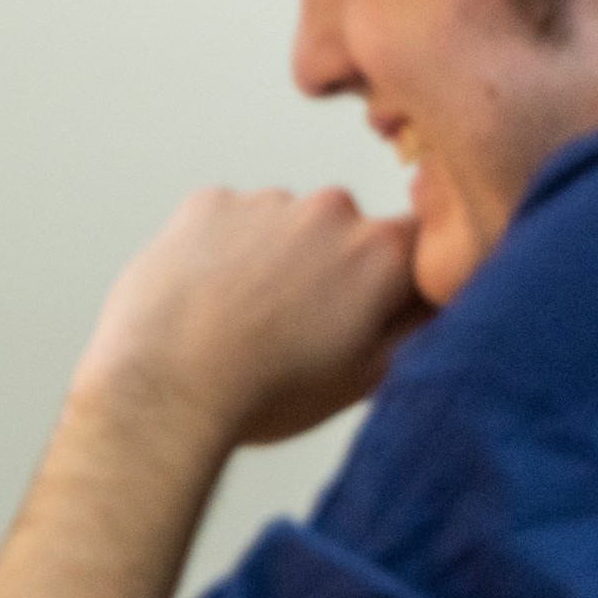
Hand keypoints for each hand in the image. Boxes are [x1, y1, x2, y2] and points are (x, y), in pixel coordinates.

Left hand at [74, 187, 424, 446]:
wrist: (163, 389)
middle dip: (333, 270)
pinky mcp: (207, 203)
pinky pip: (231, 220)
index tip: (373, 313)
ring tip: (242, 319)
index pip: (420, 243)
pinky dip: (224, 249)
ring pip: (286, 224)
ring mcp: (266, 201)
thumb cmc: (264, 395)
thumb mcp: (364, 379)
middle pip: (348, 233)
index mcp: (382, 252)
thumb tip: (434, 302)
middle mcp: (331, 210)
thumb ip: (414, 328)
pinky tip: (206, 297)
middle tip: (296, 327)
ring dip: (275, 257)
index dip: (400, 278)